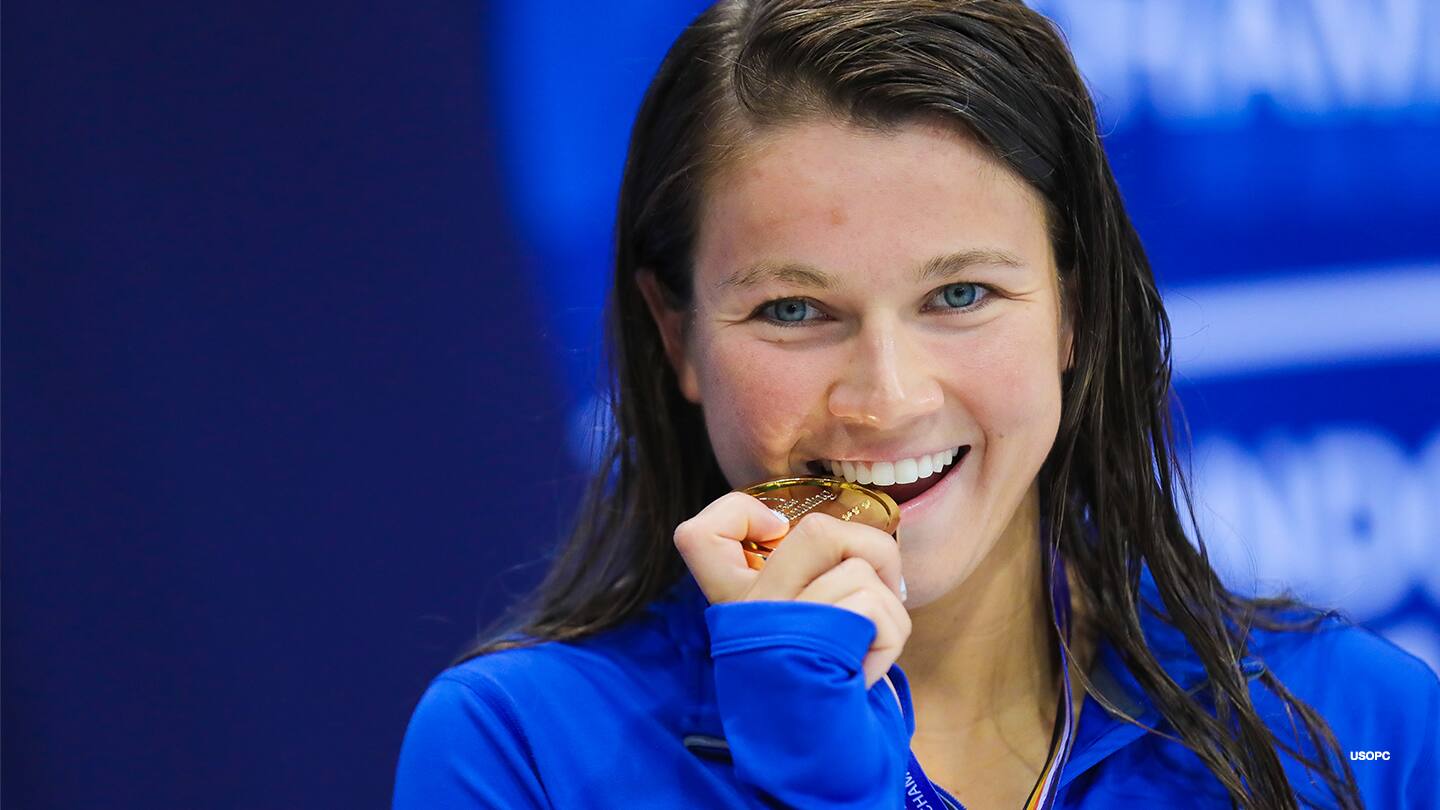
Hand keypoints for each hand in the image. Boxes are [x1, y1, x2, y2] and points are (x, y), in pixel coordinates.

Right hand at [673, 491, 910, 686]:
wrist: (824, 756)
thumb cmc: (822, 680)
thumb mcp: (804, 623)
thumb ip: (812, 576)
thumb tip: (866, 542)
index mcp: (737, 601)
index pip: (696, 536)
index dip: (737, 514)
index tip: (775, 531)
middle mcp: (749, 612)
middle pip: (817, 531)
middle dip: (874, 548)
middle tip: (880, 584)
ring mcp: (780, 628)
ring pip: (860, 572)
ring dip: (889, 608)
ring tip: (866, 645)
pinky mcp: (816, 649)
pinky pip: (873, 607)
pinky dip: (890, 635)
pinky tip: (865, 668)